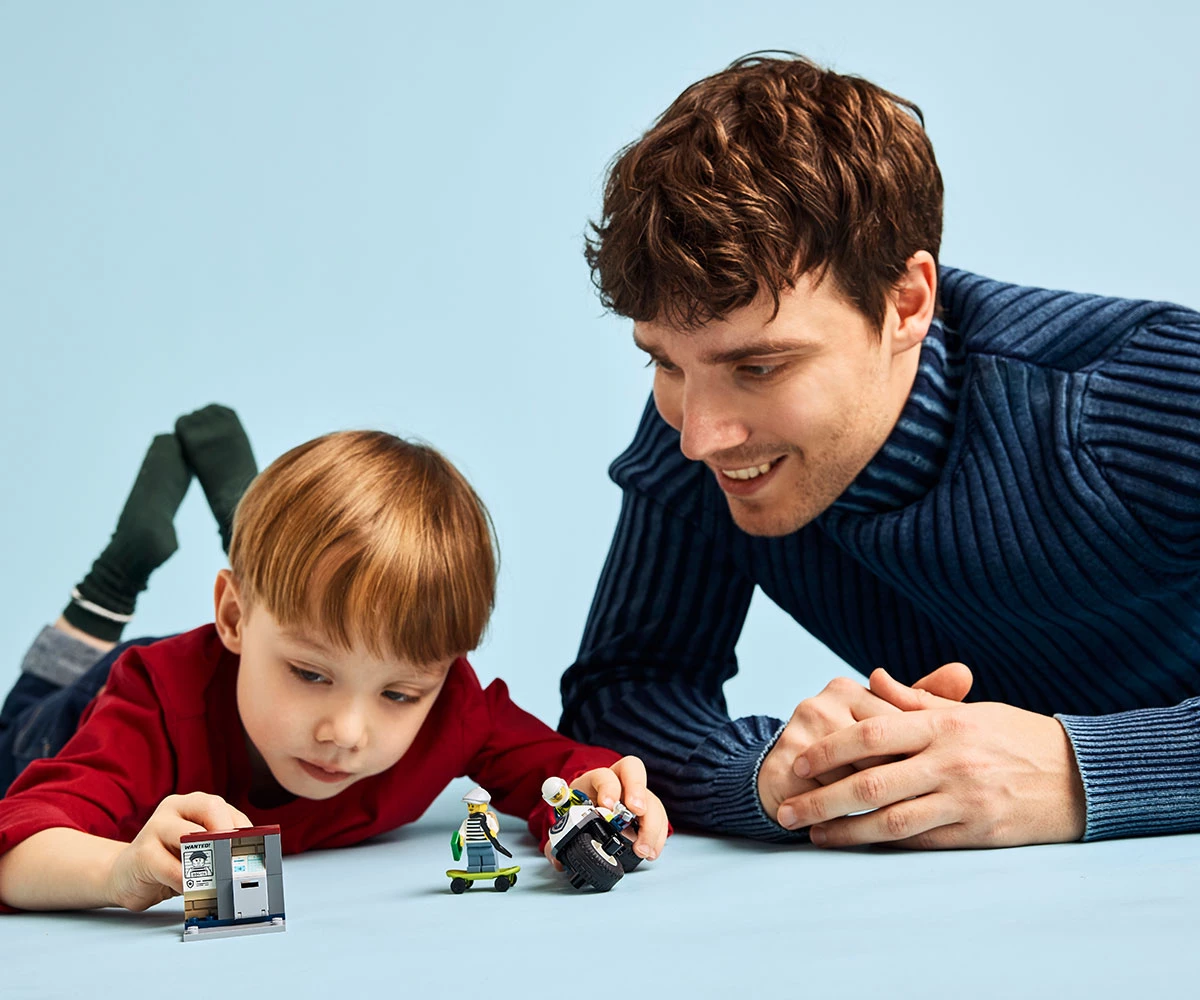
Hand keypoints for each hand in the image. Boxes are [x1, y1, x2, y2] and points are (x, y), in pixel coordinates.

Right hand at [106, 792, 251, 910]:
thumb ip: (219, 848)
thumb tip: (248, 862)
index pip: (227, 810)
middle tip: (239, 860)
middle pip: (211, 809)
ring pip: (191, 836)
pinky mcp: (142, 853)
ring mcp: (155, 827)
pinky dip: (187, 881)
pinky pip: (172, 867)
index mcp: (194, 803)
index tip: (256, 852)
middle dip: (229, 835)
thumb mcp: (198, 850)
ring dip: (209, 861)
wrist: (124, 876)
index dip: (245, 831)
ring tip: (218, 880)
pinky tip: (191, 889)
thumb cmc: (169, 862)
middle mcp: (175, 808)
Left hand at [543, 756, 668, 869]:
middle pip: (633, 772)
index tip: (607, 806)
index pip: (603, 774)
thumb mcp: (567, 818)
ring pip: (651, 799)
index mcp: (595, 780)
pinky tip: (652, 852)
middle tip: (637, 812)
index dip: (607, 787)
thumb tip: (557, 859)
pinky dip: (657, 836)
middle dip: (637, 791)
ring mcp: (636, 795)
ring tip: (644, 850)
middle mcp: (619, 781)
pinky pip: (659, 818)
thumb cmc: (579, 810)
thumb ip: (560, 835)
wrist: (589, 808)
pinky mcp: (648, 811)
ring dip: (651, 824)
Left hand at [777, 668, 1085, 847]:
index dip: (830, 748)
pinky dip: (885, 846)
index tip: (799, 760)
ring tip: (812, 835)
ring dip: (845, 830)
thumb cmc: (1019, 736)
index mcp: (943, 725)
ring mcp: (963, 799)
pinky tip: (858, 846)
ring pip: (890, 820)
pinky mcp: (977, 832)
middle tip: (785, 808)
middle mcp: (949, 761)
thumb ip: (918, 699)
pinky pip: (921, 842)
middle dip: (821, 797)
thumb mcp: (970, 710)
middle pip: (870, 782)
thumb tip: (874, 678)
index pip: (871, 732)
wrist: (1083, 776)